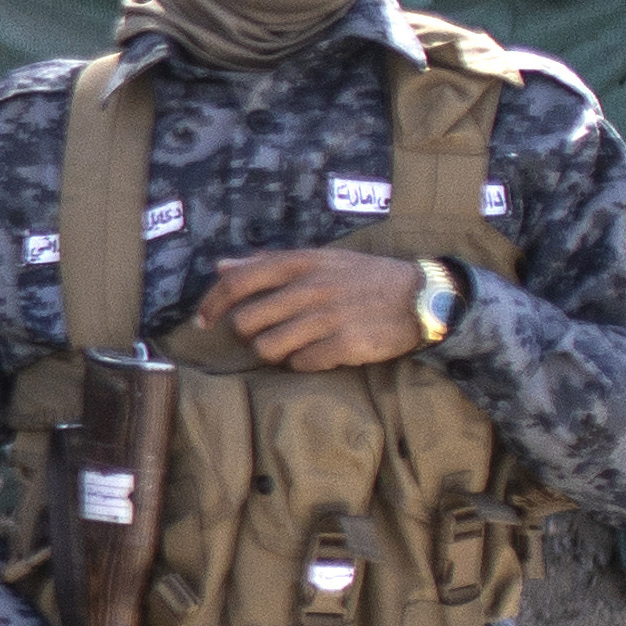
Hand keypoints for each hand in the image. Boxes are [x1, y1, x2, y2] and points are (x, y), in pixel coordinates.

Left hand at [199, 245, 429, 371]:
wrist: (421, 298)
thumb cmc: (363, 279)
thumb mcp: (320, 260)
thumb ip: (268, 263)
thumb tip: (221, 266)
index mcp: (301, 264)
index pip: (237, 282)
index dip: (212, 305)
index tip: (203, 321)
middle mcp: (311, 288)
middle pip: (246, 323)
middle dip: (249, 335)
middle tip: (267, 334)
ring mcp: (328, 317)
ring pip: (267, 348)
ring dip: (274, 353)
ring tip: (295, 345)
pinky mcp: (344, 344)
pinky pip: (299, 364)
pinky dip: (303, 364)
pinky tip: (320, 353)